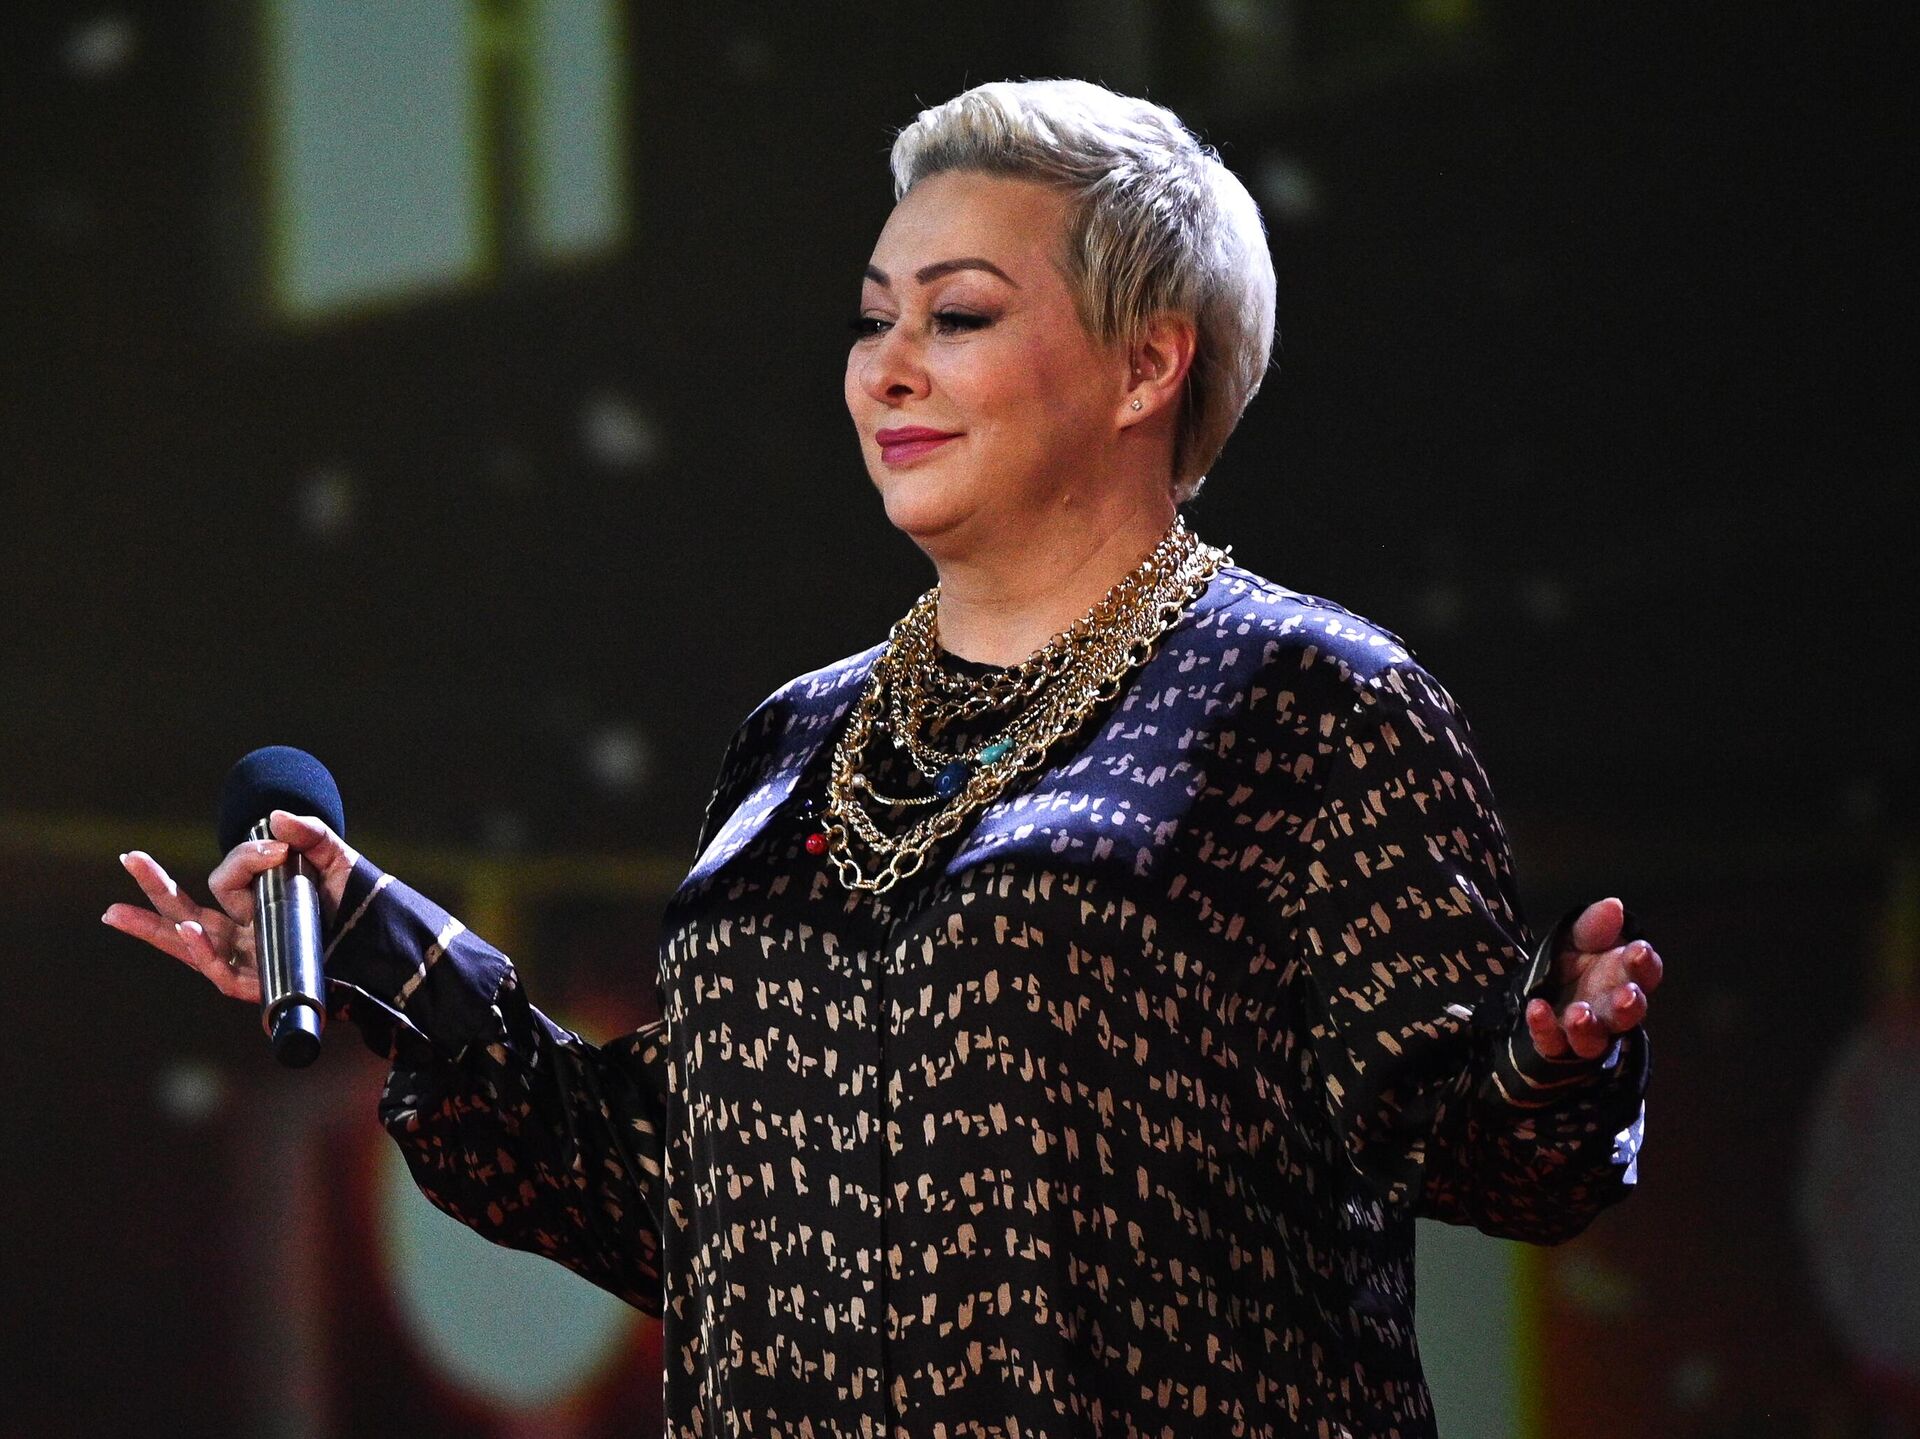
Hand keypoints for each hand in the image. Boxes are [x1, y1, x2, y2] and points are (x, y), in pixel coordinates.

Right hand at [101, 810, 360, 1002]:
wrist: (392, 948)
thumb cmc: (362, 907)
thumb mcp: (339, 862)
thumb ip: (311, 835)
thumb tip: (274, 818)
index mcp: (259, 903)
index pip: (232, 877)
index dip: (246, 857)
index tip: (276, 846)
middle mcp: (247, 931)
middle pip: (188, 910)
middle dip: (155, 887)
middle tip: (127, 858)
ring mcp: (249, 958)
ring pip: (190, 945)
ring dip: (155, 927)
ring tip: (117, 911)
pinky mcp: (259, 985)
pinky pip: (221, 970)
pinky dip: (200, 950)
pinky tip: (185, 929)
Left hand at [1523, 896, 1663, 1060]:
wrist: (1539, 989)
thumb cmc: (1572, 961)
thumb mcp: (1579, 937)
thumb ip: (1594, 925)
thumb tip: (1614, 906)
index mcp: (1624, 978)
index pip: (1644, 973)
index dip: (1645, 964)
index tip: (1639, 950)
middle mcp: (1610, 1009)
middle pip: (1627, 1014)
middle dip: (1629, 1006)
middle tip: (1627, 995)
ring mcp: (1584, 1031)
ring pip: (1593, 1039)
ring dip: (1587, 1027)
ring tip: (1579, 1013)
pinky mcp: (1554, 1044)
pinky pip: (1550, 1042)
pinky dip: (1544, 1028)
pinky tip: (1537, 1009)